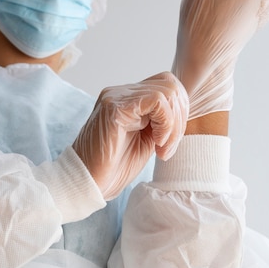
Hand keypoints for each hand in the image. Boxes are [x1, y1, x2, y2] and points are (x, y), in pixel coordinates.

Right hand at [73, 72, 187, 199]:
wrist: (86, 183)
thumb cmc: (113, 167)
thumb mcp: (146, 140)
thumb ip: (160, 122)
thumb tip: (183, 110)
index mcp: (127, 99)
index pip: (165, 85)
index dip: (179, 111)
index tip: (169, 143)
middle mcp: (120, 92)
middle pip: (169, 84)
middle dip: (180, 118)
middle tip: (167, 148)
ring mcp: (116, 96)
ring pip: (166, 91)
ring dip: (174, 124)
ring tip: (162, 148)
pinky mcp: (115, 107)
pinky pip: (157, 101)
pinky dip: (166, 123)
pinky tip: (156, 143)